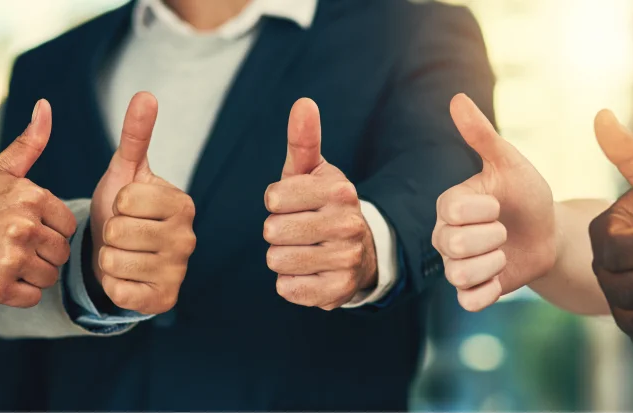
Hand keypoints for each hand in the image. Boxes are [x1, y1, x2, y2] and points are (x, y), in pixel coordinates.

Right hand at [0, 99, 77, 306]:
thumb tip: (46, 106)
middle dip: (42, 253)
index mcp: (31, 197)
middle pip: (60, 253)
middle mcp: (24, 227)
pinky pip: (31, 298)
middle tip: (12, 246)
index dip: (49, 229)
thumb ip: (31, 142)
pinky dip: (18, 293)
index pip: (68, 226)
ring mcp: (10, 258)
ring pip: (49, 277)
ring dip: (31, 274)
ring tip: (5, 259)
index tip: (25, 227)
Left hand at [90, 92, 195, 313]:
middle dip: (110, 233)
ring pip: (114, 261)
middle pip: (118, 231)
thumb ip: (135, 135)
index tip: (127, 208)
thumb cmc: (124, 210)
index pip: (127, 199)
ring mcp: (178, 271)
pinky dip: (113, 284)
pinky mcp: (164, 300)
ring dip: (108, 258)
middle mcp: (188, 238)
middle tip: (123, 234)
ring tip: (123, 254)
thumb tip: (145, 94)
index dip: (116, 203)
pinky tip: (126, 277)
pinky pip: (118, 290)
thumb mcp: (125, 172)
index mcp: (182, 203)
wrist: (123, 255)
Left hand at [263, 98, 377, 309]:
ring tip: (304, 250)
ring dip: (282, 257)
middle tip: (299, 230)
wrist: (359, 252)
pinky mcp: (337, 291)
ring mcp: (345, 259)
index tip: (293, 203)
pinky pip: (287, 288)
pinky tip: (309, 272)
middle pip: (272, 231)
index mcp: (339, 190)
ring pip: (276, 260)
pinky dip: (290, 282)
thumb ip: (303, 139)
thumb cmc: (322, 205)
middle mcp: (347, 224)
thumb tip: (303, 103)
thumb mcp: (312, 171)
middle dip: (277, 231)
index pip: (273, 198)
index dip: (276, 202)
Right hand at [432, 94, 555, 310]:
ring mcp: (458, 266)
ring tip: (505, 253)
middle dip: (491, 238)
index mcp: (450, 205)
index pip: (451, 212)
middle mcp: (446, 236)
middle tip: (504, 230)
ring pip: (459, 275)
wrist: (550, 232)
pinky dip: (488, 292)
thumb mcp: (509, 163)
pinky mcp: (474, 291)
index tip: (499, 204)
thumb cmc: (526, 194)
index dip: (482, 210)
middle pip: (453, 245)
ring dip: (493, 264)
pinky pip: (468, 301)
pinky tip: (502, 276)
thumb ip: (481, 135)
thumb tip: (456, 98)